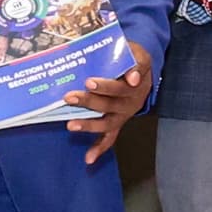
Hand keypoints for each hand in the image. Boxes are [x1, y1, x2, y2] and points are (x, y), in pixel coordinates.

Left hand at [70, 43, 153, 165]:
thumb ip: (134, 61)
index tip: (90, 82)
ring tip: (71, 125)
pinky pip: (110, 137)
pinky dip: (100, 148)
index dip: (106, 85)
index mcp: (136, 82)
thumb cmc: (133, 59)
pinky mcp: (119, 122)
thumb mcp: (137, 53)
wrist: (141, 72)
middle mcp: (132, 101)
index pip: (121, 85)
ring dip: (90, 125)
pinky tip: (89, 159)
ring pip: (108, 122)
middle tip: (70, 96)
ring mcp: (125, 114)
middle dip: (89, 101)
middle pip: (111, 103)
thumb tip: (132, 77)